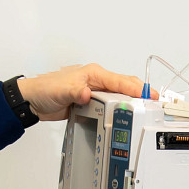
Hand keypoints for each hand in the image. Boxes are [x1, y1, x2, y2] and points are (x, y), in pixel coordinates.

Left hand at [15, 64, 146, 121]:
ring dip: (131, 101)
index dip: (136, 88)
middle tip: (155, 102)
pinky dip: (119, 108)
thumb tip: (87, 93)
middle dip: (140, 93)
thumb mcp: (61, 90)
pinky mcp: (90, 102)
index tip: (150, 95)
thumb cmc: (45, 88)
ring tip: (146, 109)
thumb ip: (75, 91)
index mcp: (93, 73)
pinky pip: (109, 104)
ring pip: (118, 95)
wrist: (33, 100)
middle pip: (124, 86)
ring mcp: (94, 91)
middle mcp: (96, 81)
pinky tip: (126, 115)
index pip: (120, 80)